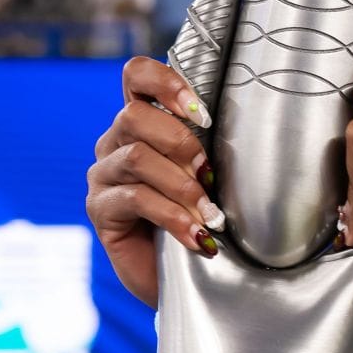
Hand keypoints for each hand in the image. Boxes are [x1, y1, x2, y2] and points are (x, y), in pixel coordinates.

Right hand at [83, 56, 222, 306]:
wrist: (183, 277)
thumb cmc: (202, 216)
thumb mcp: (211, 175)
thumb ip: (214, 146)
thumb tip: (252, 126)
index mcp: (143, 122)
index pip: (136, 76)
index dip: (165, 83)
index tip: (203, 115)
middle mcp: (116, 142)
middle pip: (134, 116)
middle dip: (181, 143)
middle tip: (210, 175)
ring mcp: (103, 175)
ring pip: (137, 157)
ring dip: (181, 186)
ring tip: (210, 214)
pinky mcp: (100, 209)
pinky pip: (135, 199)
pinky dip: (173, 216)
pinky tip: (198, 237)